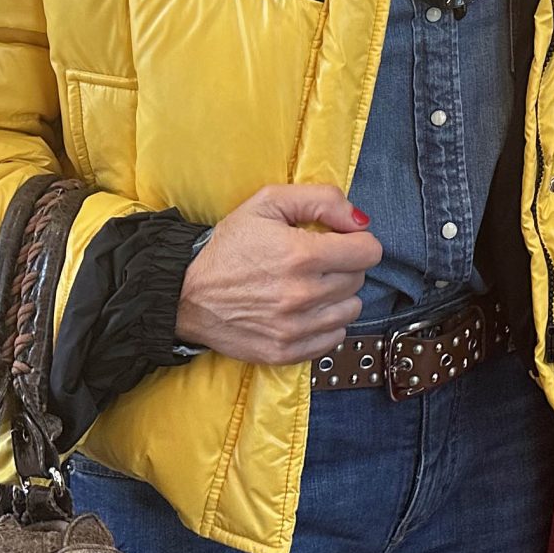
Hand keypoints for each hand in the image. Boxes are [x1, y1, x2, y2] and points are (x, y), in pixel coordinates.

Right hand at [174, 183, 381, 364]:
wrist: (184, 294)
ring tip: (310, 286)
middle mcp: (301, 295)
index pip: (369, 252)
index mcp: (301, 255)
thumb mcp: (268, 203)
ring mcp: (293, 328)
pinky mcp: (285, 352)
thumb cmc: (228, 246)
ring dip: (337, 296)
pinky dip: (325, 324)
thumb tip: (361, 221)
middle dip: (344, 266)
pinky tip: (304, 311)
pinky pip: (333, 339)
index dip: (358, 241)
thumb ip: (322, 200)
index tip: (341, 241)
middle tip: (316, 262)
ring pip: (351, 310)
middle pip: (359, 279)